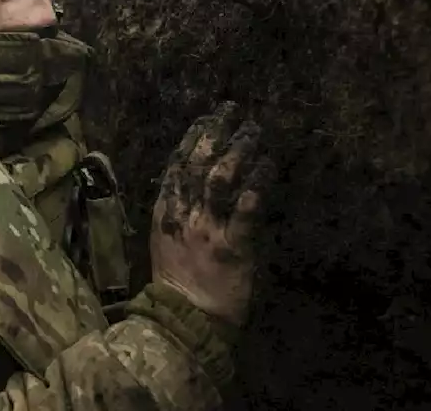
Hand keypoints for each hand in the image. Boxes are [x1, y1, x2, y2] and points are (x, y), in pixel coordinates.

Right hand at [150, 101, 273, 326]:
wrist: (184, 319)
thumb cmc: (178, 281)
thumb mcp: (164, 239)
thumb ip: (175, 211)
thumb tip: (187, 183)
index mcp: (165, 212)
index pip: (175, 165)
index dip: (191, 139)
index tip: (205, 119)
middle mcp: (184, 215)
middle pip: (197, 164)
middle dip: (213, 134)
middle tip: (230, 111)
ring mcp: (208, 230)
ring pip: (220, 181)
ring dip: (237, 152)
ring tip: (253, 132)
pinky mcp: (233, 247)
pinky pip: (245, 214)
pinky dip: (255, 189)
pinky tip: (266, 168)